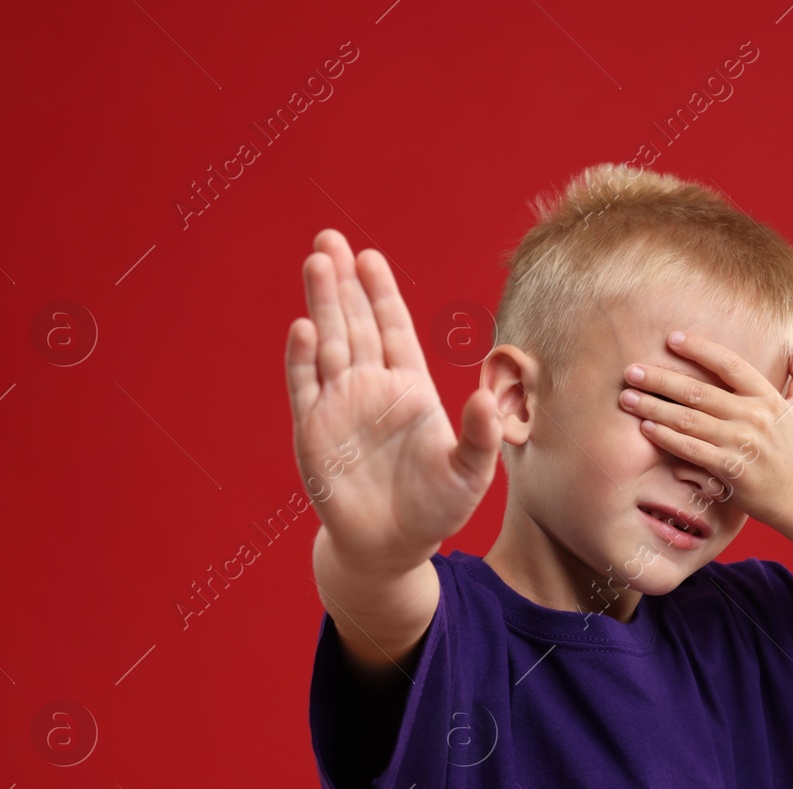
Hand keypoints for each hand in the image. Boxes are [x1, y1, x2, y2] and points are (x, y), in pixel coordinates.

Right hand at [285, 229, 501, 571]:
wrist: (391, 547)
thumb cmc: (436, 509)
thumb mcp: (471, 474)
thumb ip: (480, 436)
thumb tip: (488, 399)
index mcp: (409, 389)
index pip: (393, 329)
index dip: (380, 294)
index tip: (369, 257)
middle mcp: (370, 389)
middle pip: (354, 324)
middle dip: (343, 282)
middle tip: (330, 238)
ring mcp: (339, 407)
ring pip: (328, 344)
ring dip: (322, 305)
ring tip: (316, 262)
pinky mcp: (314, 433)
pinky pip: (307, 388)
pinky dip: (304, 360)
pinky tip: (304, 327)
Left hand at [618, 330, 792, 530]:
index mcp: (767, 396)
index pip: (730, 364)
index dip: (700, 349)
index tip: (671, 339)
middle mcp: (753, 416)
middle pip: (699, 391)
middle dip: (660, 379)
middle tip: (631, 370)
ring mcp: (740, 443)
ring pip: (688, 420)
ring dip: (654, 407)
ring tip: (627, 397)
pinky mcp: (728, 468)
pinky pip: (690, 449)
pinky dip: (666, 437)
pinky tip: (645, 427)